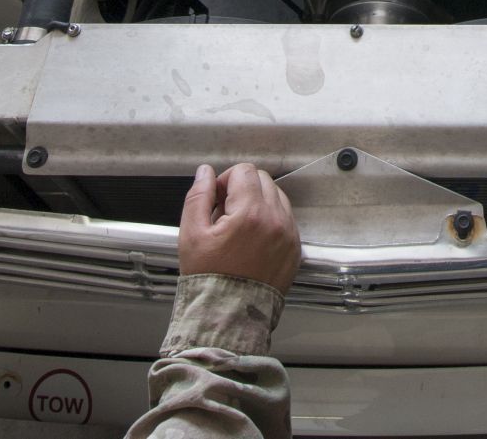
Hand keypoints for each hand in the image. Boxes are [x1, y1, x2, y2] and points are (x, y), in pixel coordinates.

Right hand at [178, 163, 300, 293]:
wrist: (228, 316)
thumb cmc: (208, 279)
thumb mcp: (192, 234)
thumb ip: (198, 196)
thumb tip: (205, 173)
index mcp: (250, 213)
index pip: (244, 172)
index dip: (226, 180)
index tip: (217, 198)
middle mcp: (276, 221)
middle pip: (263, 180)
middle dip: (242, 189)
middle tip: (225, 213)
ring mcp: (289, 235)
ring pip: (277, 197)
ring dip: (258, 202)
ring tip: (238, 228)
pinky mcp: (295, 249)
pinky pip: (286, 219)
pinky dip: (270, 220)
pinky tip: (252, 240)